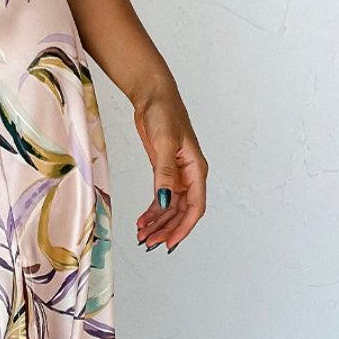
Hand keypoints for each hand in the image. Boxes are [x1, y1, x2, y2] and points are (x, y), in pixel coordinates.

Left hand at [132, 83, 207, 252]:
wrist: (153, 96)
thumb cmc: (163, 113)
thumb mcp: (164, 142)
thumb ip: (164, 173)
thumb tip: (164, 201)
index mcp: (196, 169)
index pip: (195, 207)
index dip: (183, 227)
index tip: (169, 242)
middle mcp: (189, 175)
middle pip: (182, 212)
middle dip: (167, 229)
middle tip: (148, 242)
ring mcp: (177, 175)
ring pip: (171, 208)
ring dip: (158, 223)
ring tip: (142, 236)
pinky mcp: (163, 172)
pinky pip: (161, 198)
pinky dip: (152, 211)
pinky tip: (142, 221)